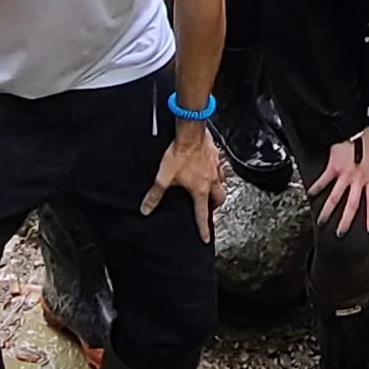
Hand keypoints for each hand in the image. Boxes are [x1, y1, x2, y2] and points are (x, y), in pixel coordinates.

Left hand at [145, 122, 224, 238]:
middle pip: (219, 199)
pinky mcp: (215, 154)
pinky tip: (211, 167)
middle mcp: (210, 180)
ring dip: (218, 188)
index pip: (202, 214)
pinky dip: (217, 171)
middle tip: (211, 209)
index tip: (206, 237)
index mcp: (199, 189)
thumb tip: (146, 209)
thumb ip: (155, 195)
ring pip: (222, 183)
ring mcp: (215, 167)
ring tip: (212, 189)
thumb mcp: (163, 177)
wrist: (190, 131)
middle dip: (216, 206)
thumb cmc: (179, 153)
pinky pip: (220, 167)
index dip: (203, 228)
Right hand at [312, 131, 368, 234]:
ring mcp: (345, 175)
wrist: (355, 128)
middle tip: (340, 233)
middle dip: (346, 221)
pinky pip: (324, 181)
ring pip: (336, 197)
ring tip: (322, 221)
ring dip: (328, 211)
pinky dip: (316, 188)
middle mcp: (358, 180)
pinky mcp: (333, 167)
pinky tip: (311, 196)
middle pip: (352, 205)